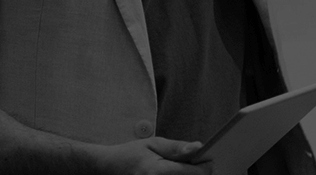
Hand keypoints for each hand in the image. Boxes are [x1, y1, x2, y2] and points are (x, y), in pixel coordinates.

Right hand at [92, 137, 212, 174]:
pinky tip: (173, 174)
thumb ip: (177, 148)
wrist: (108, 169)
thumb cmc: (131, 154)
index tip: (207, 158)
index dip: (206, 166)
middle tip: (193, 164)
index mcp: (157, 172)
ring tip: (180, 170)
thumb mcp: (153, 144)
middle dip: (198, 174)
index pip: (195, 174)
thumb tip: (199, 148)